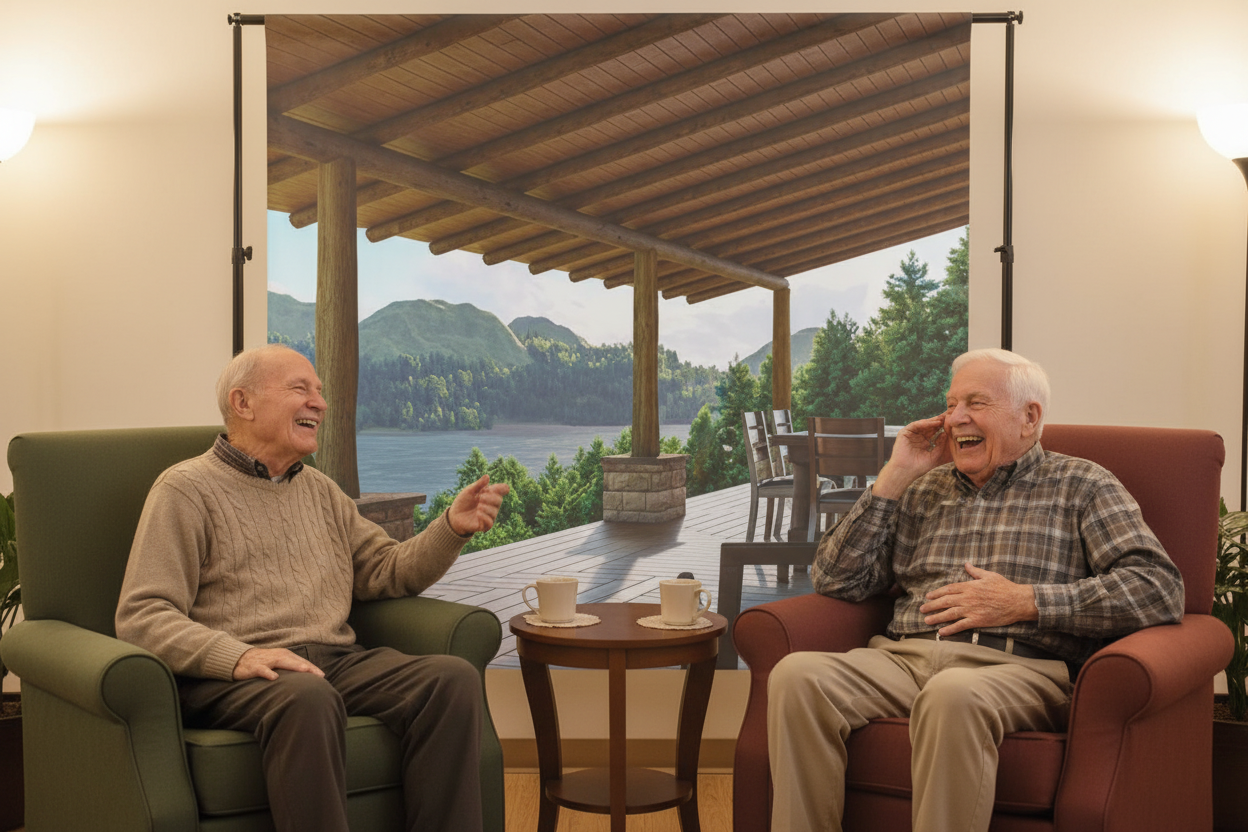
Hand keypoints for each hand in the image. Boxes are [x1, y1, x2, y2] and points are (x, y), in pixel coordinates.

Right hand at [233, 647, 324, 680]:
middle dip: (307, 667)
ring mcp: (266, 661)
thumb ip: (290, 668)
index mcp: (284, 655)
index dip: (312, 668)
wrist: (240, 659)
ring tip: (305, 671)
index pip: (301, 662)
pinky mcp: (255, 667)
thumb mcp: (278, 663)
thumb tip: (305, 677)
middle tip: (319, 675)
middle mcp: (278, 656)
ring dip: (294, 666)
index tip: (323, 676)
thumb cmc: (263, 662)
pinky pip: (262, 670)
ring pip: (282, 662)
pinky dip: (268, 673)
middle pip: (295, 661)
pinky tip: (274, 678)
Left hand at [447, 475, 509, 535]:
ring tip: (478, 507)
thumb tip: (487, 476)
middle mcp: (492, 505)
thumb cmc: (463, 502)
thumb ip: (478, 484)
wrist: (454, 516)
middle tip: (480, 498)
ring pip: (494, 511)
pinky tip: (478, 514)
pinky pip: (490, 522)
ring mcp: (489, 515)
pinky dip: (484, 516)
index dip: (500, 488)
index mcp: (490, 494)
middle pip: (499, 500)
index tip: (491, 488)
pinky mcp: (485, 525)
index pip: (503, 489)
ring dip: (486, 507)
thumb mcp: (469, 491)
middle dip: (490, 498)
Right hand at [872, 414, 951, 498]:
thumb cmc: (920, 467)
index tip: (954, 423)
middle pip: (930, 426)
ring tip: (944, 419)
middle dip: (940, 421)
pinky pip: (916, 425)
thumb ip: (941, 444)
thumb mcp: (935, 455)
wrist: (906, 472)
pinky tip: (935, 423)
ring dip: (934, 421)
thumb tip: (947, 433)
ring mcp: (911, 434)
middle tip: (950, 415)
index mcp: (925, 442)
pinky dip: (925, 423)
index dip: (944, 427)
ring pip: (923, 424)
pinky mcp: (904, 433)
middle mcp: (918, 437)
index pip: (935, 432)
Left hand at [919, 563, 1038, 635]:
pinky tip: (941, 632)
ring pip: (950, 614)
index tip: (928, 596)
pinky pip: (961, 625)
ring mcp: (972, 610)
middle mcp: (968, 598)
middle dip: (932, 605)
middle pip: (945, 602)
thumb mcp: (989, 575)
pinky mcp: (978, 621)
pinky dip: (950, 629)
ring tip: (927, 620)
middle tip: (922, 609)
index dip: (937, 593)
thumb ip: (975, 571)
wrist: (1018, 601)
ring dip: (937, 617)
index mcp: (970, 586)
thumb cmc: (1005, 587)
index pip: (948, 589)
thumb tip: (966, 564)